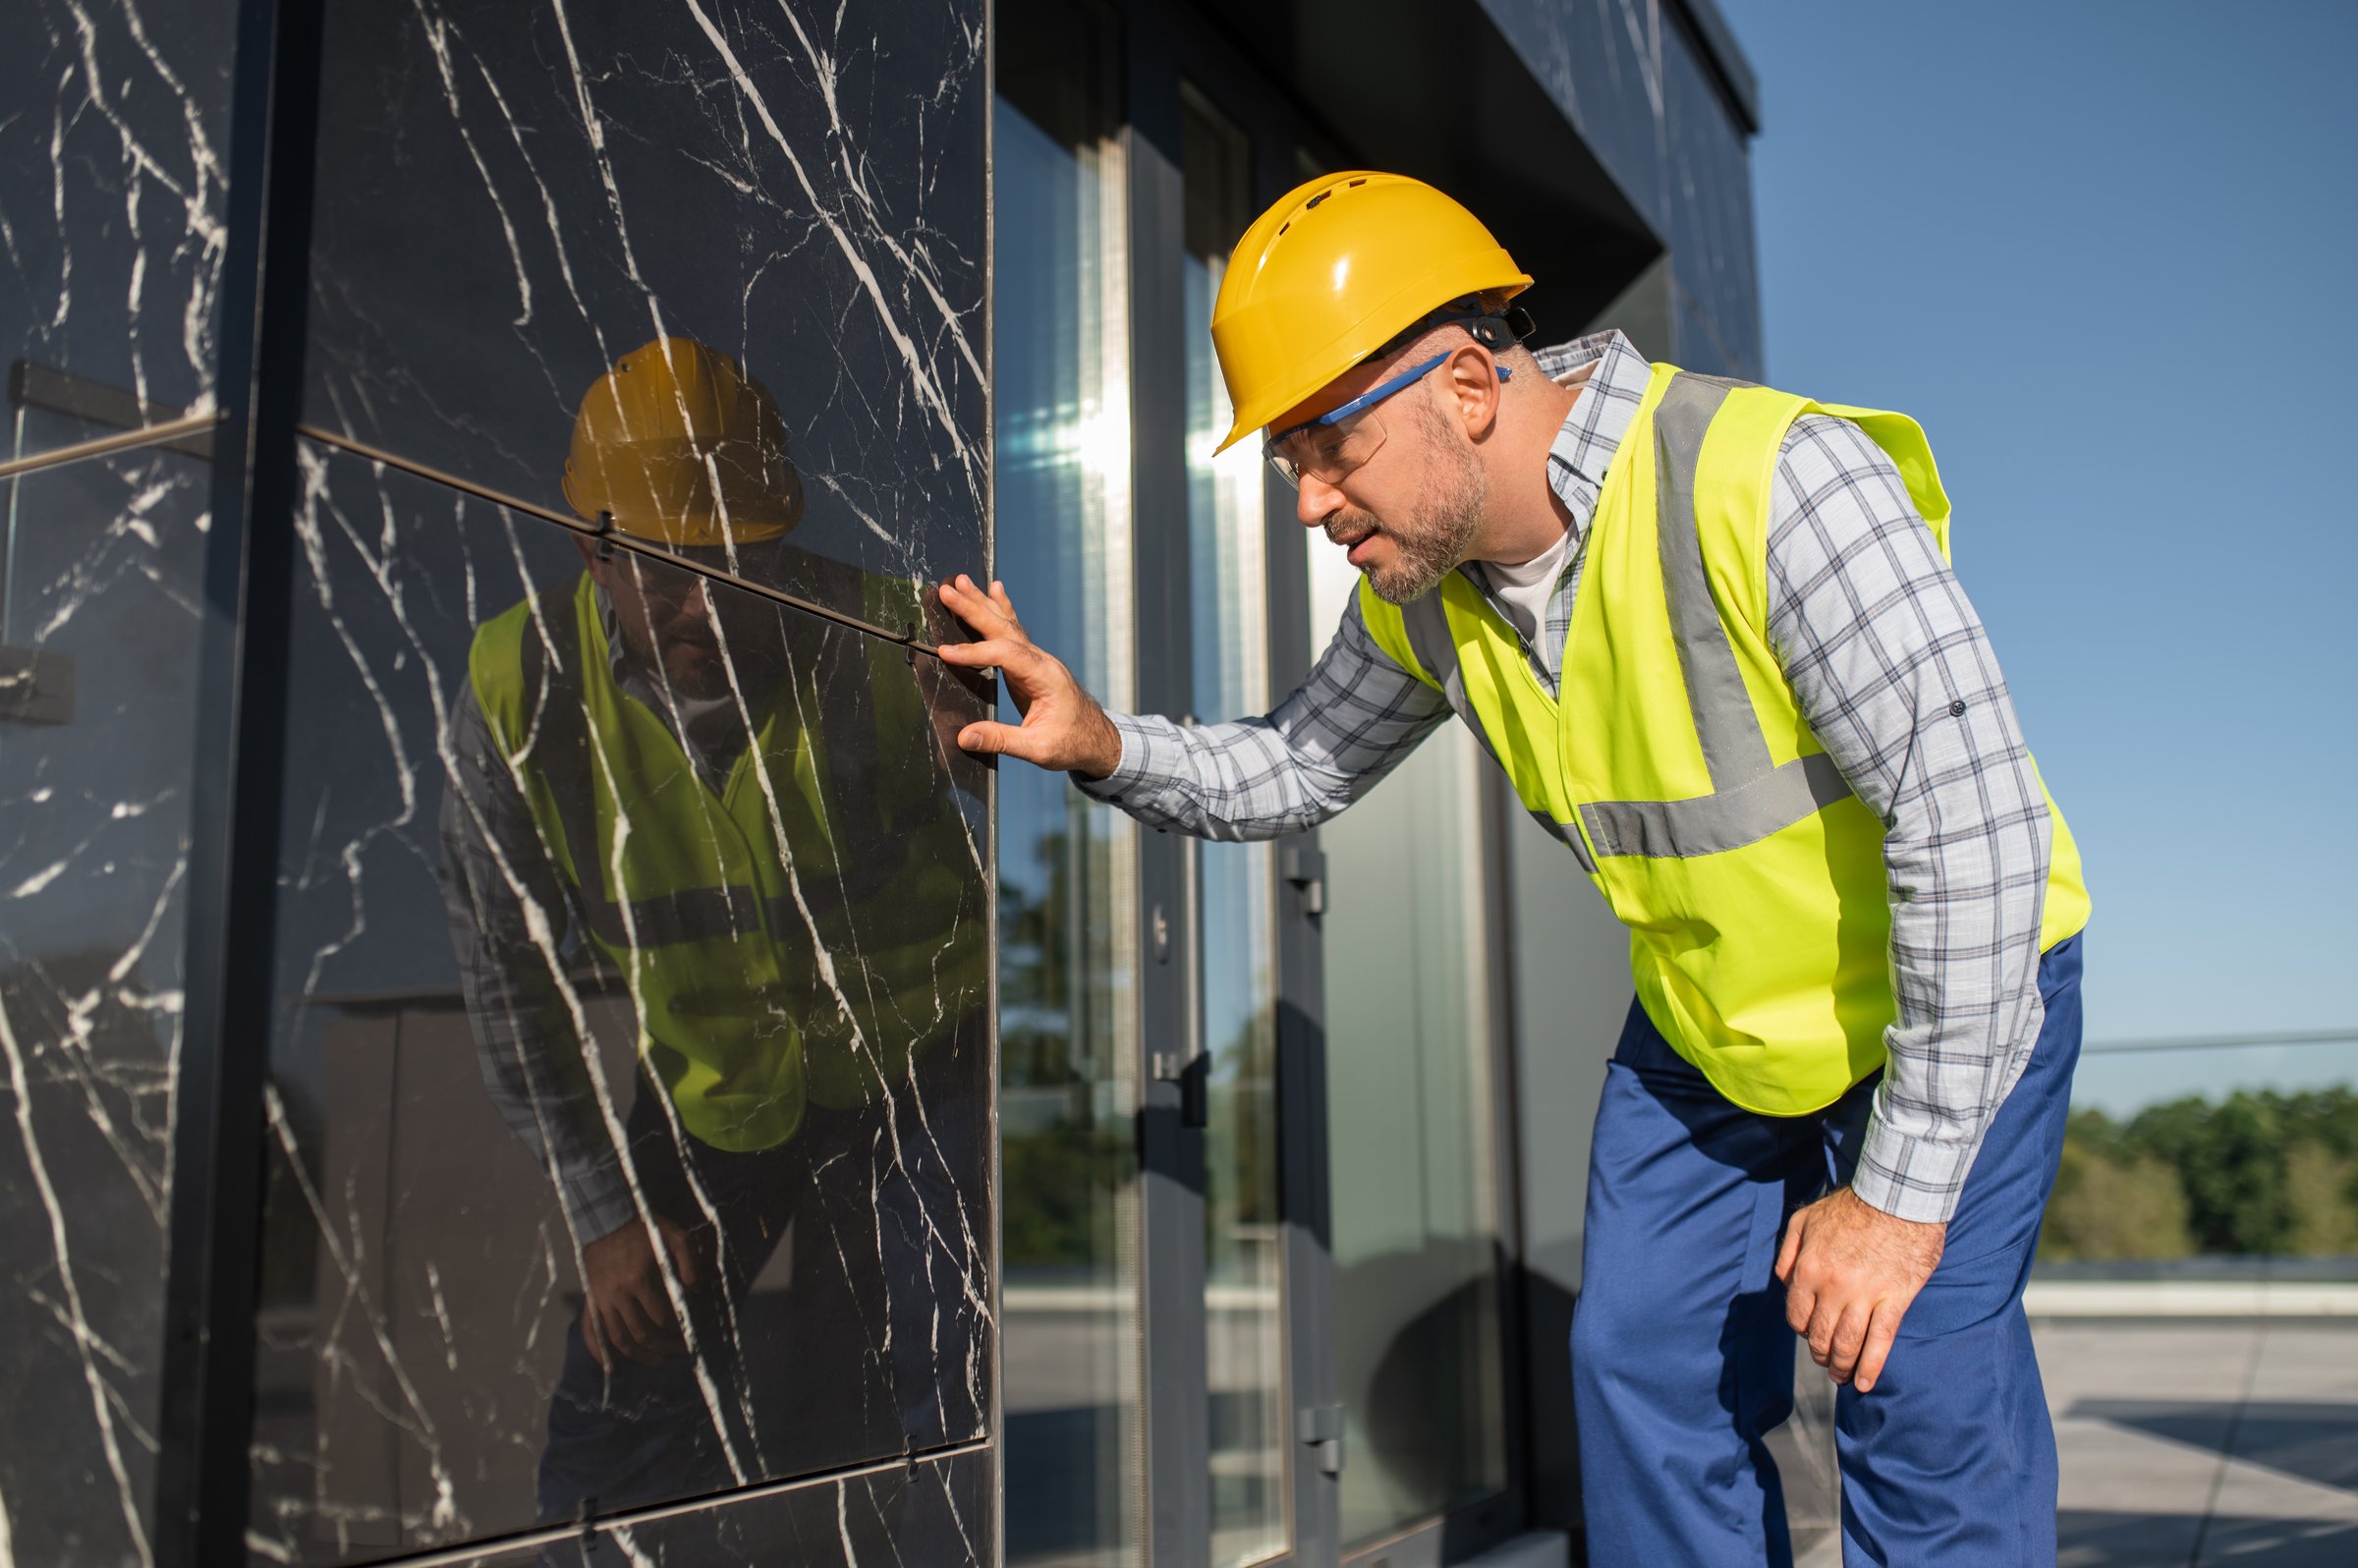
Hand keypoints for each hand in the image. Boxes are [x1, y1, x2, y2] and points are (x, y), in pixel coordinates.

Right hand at [579, 1215, 701, 1369]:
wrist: (605, 1219)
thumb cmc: (643, 1228)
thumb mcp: (675, 1236)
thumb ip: (690, 1261)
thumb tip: (696, 1291)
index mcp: (640, 1279)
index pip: (662, 1317)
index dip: (679, 1330)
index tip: (691, 1335)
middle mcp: (619, 1294)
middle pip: (643, 1333)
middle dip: (665, 1347)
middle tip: (681, 1352)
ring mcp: (602, 1300)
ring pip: (619, 1339)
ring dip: (639, 1355)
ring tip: (658, 1361)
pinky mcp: (591, 1300)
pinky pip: (591, 1332)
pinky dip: (600, 1352)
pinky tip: (611, 1367)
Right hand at [934, 574, 1122, 776]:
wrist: (1097, 739)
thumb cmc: (1072, 743)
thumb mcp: (1038, 749)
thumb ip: (1001, 740)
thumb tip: (964, 737)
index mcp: (1046, 677)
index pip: (1006, 655)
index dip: (975, 653)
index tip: (946, 652)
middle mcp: (1042, 661)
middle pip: (1004, 628)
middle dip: (974, 609)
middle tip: (948, 591)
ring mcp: (1038, 659)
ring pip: (1007, 624)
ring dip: (982, 603)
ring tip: (961, 582)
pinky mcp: (1032, 664)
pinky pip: (1014, 631)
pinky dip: (1002, 609)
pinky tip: (995, 590)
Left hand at [1775, 1186, 1944, 1392]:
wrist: (1897, 1195)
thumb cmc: (1851, 1206)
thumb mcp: (1804, 1220)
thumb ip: (1788, 1253)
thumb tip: (1783, 1283)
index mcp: (1807, 1269)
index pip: (1796, 1316)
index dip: (1802, 1330)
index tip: (1810, 1335)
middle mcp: (1832, 1287)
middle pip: (1820, 1335)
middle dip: (1820, 1354)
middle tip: (1827, 1362)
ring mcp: (1864, 1296)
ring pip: (1847, 1344)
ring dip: (1842, 1366)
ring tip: (1842, 1377)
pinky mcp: (1895, 1299)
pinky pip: (1880, 1341)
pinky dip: (1870, 1366)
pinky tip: (1865, 1383)